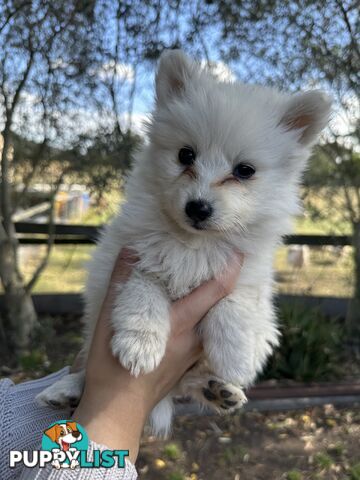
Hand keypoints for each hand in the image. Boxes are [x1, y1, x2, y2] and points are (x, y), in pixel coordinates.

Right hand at [73, 248, 242, 461]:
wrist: (117, 413)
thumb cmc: (110, 367)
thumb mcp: (107, 321)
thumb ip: (121, 282)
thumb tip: (129, 249)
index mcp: (178, 323)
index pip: (215, 291)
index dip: (230, 270)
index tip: (240, 253)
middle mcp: (192, 339)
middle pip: (218, 306)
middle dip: (225, 283)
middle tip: (226, 263)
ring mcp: (192, 355)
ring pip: (211, 323)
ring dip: (214, 304)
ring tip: (208, 285)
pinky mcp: (187, 367)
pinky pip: (202, 338)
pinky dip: (204, 322)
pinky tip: (193, 316)